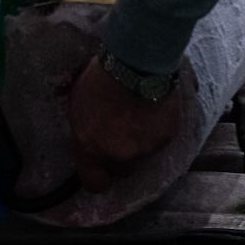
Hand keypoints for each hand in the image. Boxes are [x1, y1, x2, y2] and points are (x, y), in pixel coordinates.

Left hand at [62, 54, 191, 193]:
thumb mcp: (79, 106)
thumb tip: (89, 143)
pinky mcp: (166, 136)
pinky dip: (157, 128)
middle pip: (123, 169)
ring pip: (143, 153)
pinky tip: (152, 107)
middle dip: (122, 156)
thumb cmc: (100, 79)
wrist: (136, 61)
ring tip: (138, 112)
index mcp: (91, 148)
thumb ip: (85, 134)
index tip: (101, 171)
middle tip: (122, 132)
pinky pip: (160, 139)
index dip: (99, 177)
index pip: (94, 183)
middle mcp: (119, 155)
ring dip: (140, 139)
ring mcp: (145, 148)